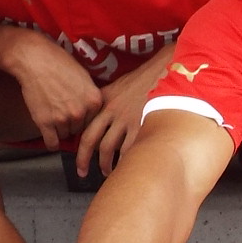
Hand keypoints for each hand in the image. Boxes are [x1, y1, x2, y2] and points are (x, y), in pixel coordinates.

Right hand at [3, 34, 103, 149]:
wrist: (35, 60)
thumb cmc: (59, 63)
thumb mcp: (84, 76)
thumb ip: (90, 96)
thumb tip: (92, 111)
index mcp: (95, 100)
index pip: (93, 120)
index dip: (83, 116)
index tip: (76, 113)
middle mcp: (82, 112)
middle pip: (79, 129)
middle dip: (71, 123)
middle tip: (60, 110)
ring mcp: (63, 119)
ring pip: (65, 135)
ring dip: (59, 129)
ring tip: (52, 114)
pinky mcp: (45, 123)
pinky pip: (52, 143)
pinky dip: (51, 142)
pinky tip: (49, 134)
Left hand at [73, 51, 171, 178]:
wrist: (163, 71)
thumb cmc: (142, 80)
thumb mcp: (116, 87)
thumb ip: (104, 103)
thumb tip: (94, 118)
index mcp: (102, 102)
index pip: (85, 126)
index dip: (78, 145)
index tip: (77, 157)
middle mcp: (111, 110)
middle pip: (91, 140)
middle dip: (83, 159)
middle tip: (83, 171)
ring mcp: (126, 118)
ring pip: (108, 148)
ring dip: (106, 164)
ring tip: (107, 171)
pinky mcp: (142, 124)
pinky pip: (129, 149)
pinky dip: (125, 160)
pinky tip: (125, 166)